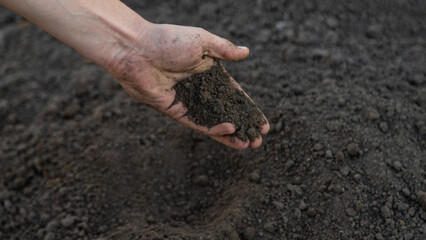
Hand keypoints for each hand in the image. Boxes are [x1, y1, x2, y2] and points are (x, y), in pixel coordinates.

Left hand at [107, 24, 269, 149]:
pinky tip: (230, 133)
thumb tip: (247, 52)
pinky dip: (214, 130)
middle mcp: (200, 90)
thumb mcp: (202, 40)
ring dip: (231, 135)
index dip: (248, 109)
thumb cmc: (168, 40)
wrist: (137, 50)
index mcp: (209, 73)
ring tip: (249, 144)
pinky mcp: (176, 111)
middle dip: (244, 126)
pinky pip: (198, 124)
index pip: (234, 96)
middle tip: (259, 139)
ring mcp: (188, 102)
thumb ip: (225, 49)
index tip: (263, 122)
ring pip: (214, 123)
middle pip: (227, 113)